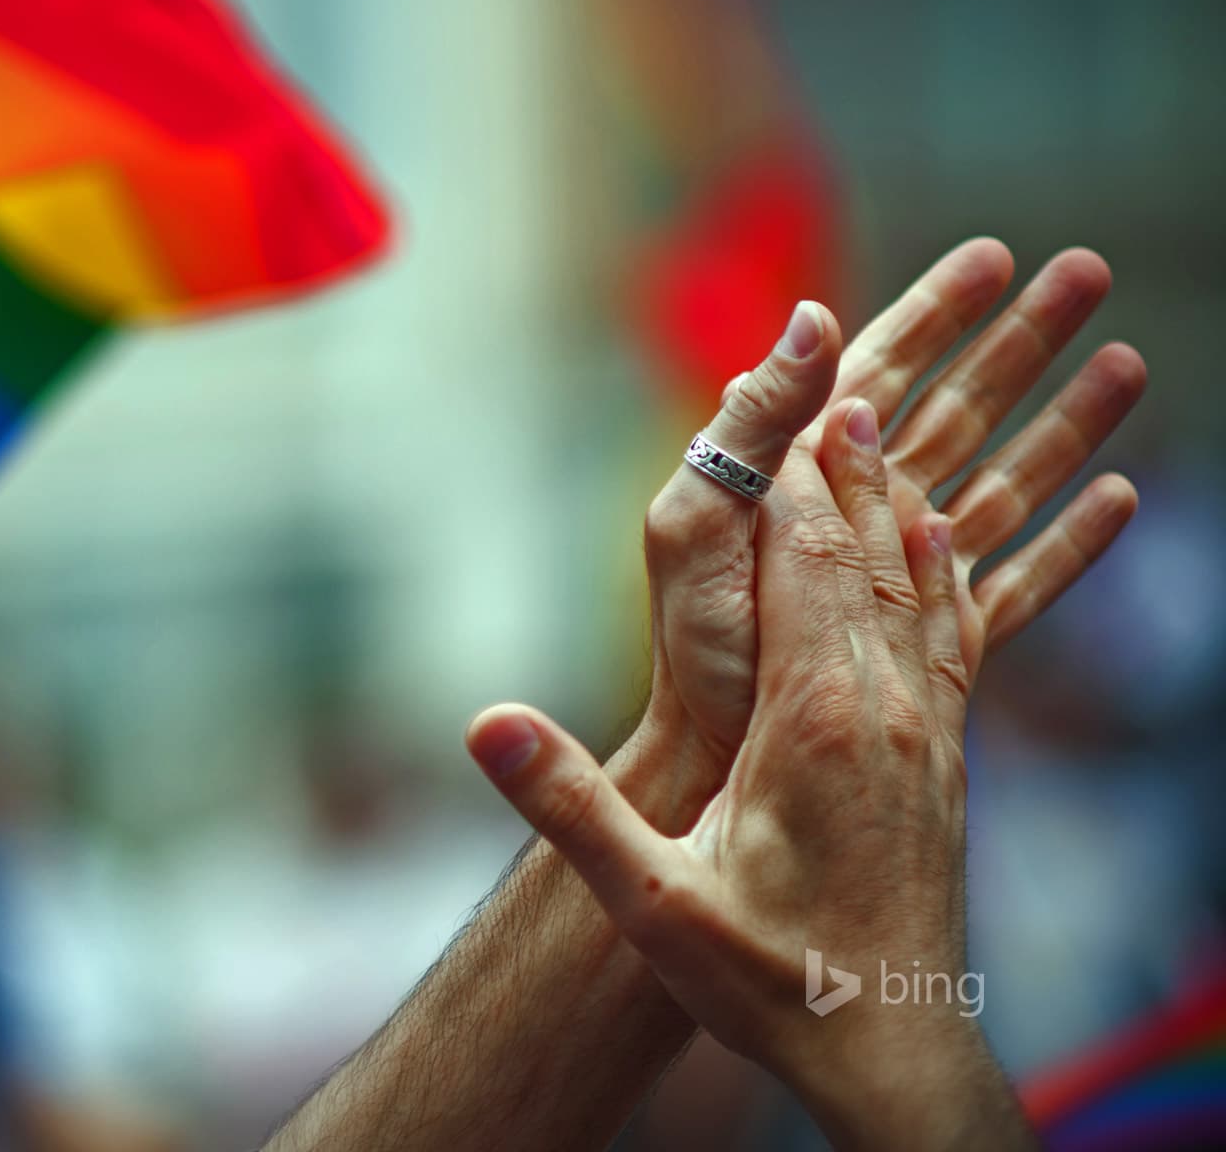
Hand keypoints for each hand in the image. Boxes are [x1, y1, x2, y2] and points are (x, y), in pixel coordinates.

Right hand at [474, 401, 1032, 1148]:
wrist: (887, 1047)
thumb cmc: (769, 980)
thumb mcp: (650, 901)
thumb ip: (567, 807)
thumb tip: (482, 722)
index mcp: (817, 722)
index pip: (809, 567)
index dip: (800, 482)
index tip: (796, 402)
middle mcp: (885, 710)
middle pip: (869, 555)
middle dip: (851, 470)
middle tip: (843, 385)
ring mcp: (927, 736)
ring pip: (917, 587)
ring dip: (897, 506)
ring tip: (887, 438)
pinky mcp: (946, 764)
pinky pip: (950, 638)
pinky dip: (939, 574)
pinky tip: (938, 552)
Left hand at [638, 240, 1141, 796]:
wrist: (712, 754)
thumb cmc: (692, 641)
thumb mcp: (699, 514)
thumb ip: (760, 420)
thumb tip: (817, 315)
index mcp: (803, 468)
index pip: (879, 366)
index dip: (936, 310)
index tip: (996, 253)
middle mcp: (863, 507)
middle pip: (962, 404)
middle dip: (1024, 340)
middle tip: (1091, 273)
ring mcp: (906, 568)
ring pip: (1006, 478)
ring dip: (1068, 422)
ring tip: (1129, 365)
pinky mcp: (939, 634)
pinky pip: (1020, 578)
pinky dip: (1071, 540)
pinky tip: (1120, 498)